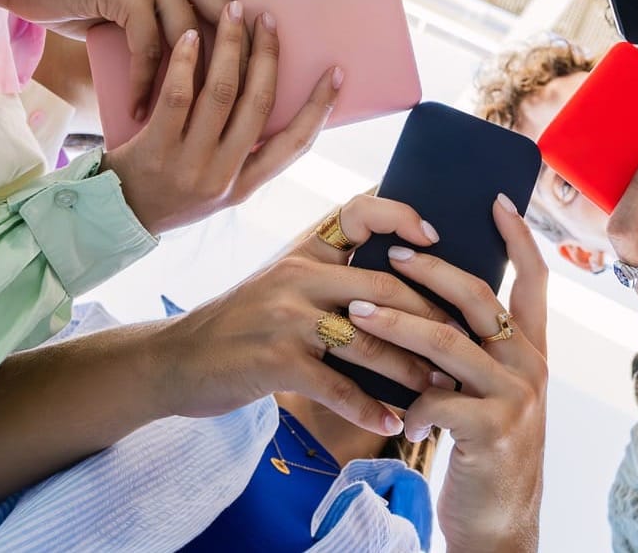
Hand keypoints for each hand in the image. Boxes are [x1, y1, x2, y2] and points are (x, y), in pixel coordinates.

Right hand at [0, 0, 323, 123]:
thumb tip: (216, 51)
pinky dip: (143, 84)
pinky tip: (137, 111)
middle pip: (227, 9)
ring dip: (186, 85)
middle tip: (259, 98)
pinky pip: (150, 48)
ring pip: (191, 36)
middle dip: (246, 55)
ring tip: (186, 123)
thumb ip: (173, 10)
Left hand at [104, 1, 334, 231]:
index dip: (319, 107)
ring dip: (231, 47)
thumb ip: (242, 154)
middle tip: (269, 20)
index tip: (335, 72)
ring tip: (233, 11)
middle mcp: (223, 176)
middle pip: (258, 105)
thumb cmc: (168, 192)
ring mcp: (189, 164)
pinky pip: (176, 97)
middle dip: (268, 56)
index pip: (295, 144)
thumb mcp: (216, 186)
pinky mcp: (155, 150)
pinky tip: (191, 36)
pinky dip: (187, 62)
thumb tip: (265, 99)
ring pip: (221, 94)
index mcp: (244, 185)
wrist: (114, 219)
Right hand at [147, 195, 451, 436]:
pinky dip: (368, 408)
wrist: (172, 362)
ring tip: (440, 389)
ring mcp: (286, 317)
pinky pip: (337, 385)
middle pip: (383, 287)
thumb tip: (396, 286)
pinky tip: (392, 424)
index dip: (402, 216)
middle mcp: (298, 275)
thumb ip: (328, 278)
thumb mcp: (279, 285)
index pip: (359, 212)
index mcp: (303, 251)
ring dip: (410, 369)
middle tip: (464, 344)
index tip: (436, 239)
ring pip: (369, 339)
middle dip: (430, 319)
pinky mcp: (276, 360)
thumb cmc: (237, 327)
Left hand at [347, 193, 548, 552]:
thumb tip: (429, 308)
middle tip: (391, 252)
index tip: (496, 200)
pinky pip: (438, 399)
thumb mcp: (488, 397)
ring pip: (448, 342)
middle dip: (431, 270)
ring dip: (396, 324)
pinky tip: (397, 415)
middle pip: (480, 298)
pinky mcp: (492, 431)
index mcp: (532, 353)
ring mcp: (516, 398)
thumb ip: (472, 356)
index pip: (534, 281)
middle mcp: (531, 367)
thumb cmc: (482, 455)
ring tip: (355, 312)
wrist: (499, 527)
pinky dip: (410, 403)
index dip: (518, 238)